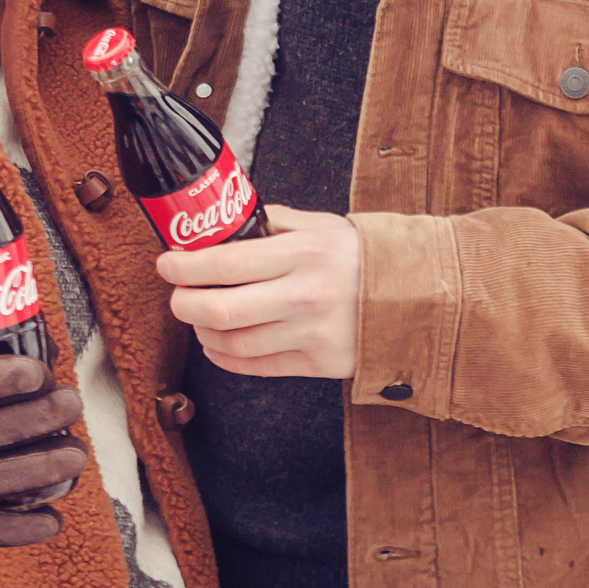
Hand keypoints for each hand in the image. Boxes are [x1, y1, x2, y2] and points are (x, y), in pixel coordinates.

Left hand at [153, 204, 360, 378]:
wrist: (422, 298)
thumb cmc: (367, 259)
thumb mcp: (326, 226)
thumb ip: (278, 223)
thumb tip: (233, 221)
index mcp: (305, 253)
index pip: (229, 261)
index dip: (188, 266)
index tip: (166, 263)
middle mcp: (306, 295)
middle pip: (223, 307)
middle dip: (185, 303)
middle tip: (175, 296)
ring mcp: (312, 333)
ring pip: (235, 342)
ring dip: (204, 330)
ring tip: (198, 317)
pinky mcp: (319, 363)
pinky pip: (257, 366)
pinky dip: (227, 357)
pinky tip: (217, 343)